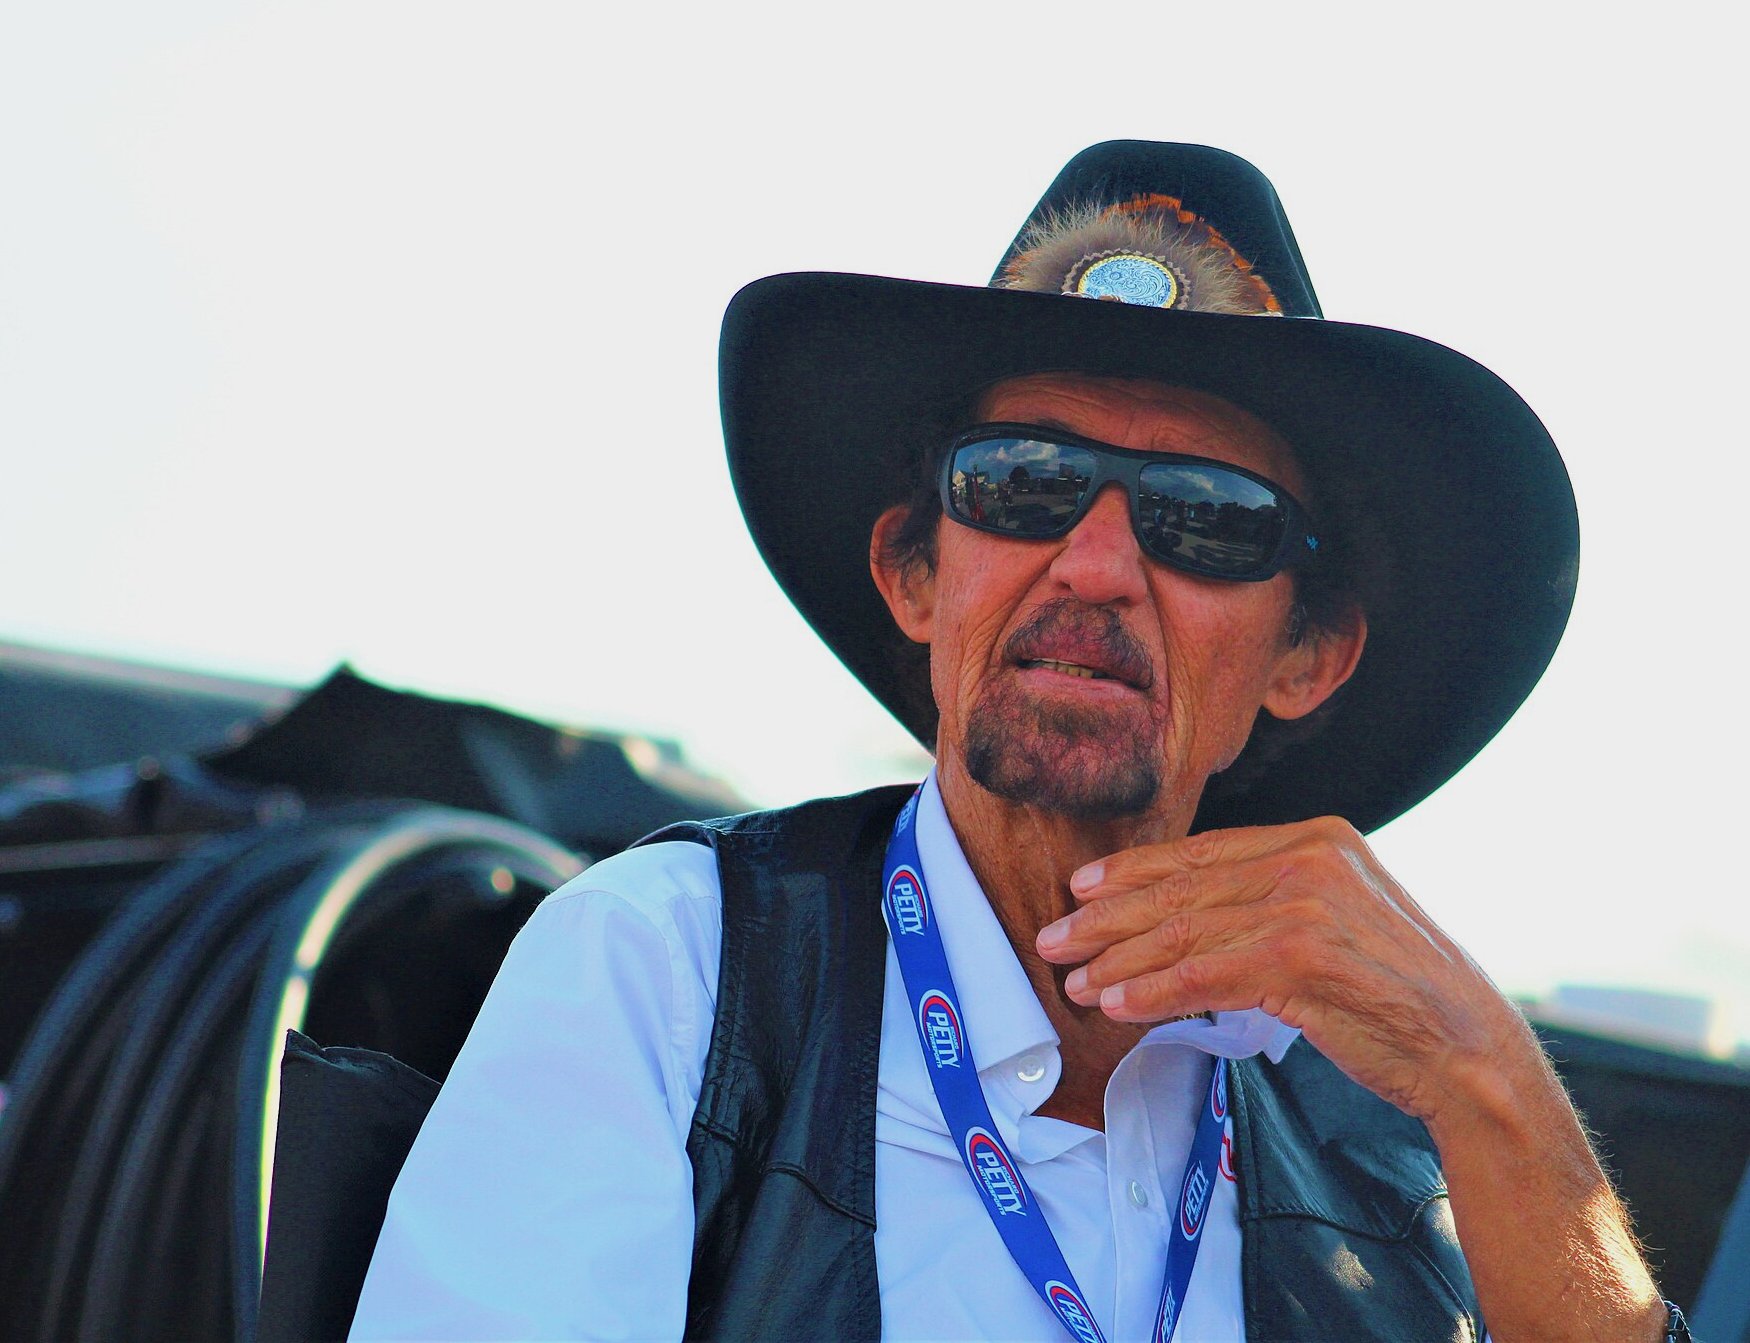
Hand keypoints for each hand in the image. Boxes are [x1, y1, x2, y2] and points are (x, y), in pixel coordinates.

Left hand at [1034, 816, 1532, 1126]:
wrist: (1468, 1049)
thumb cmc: (1397, 996)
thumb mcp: (1340, 921)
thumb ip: (1274, 901)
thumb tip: (1187, 916)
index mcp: (1318, 838)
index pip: (1203, 852)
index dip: (1135, 872)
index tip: (1084, 889)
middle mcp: (1310, 858)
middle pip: (1183, 887)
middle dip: (1108, 916)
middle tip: (1056, 938)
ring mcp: (1306, 904)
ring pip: (1184, 931)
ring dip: (1119, 960)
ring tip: (1076, 979)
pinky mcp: (1301, 956)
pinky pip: (1203, 974)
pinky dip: (1153, 991)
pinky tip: (1117, 1004)